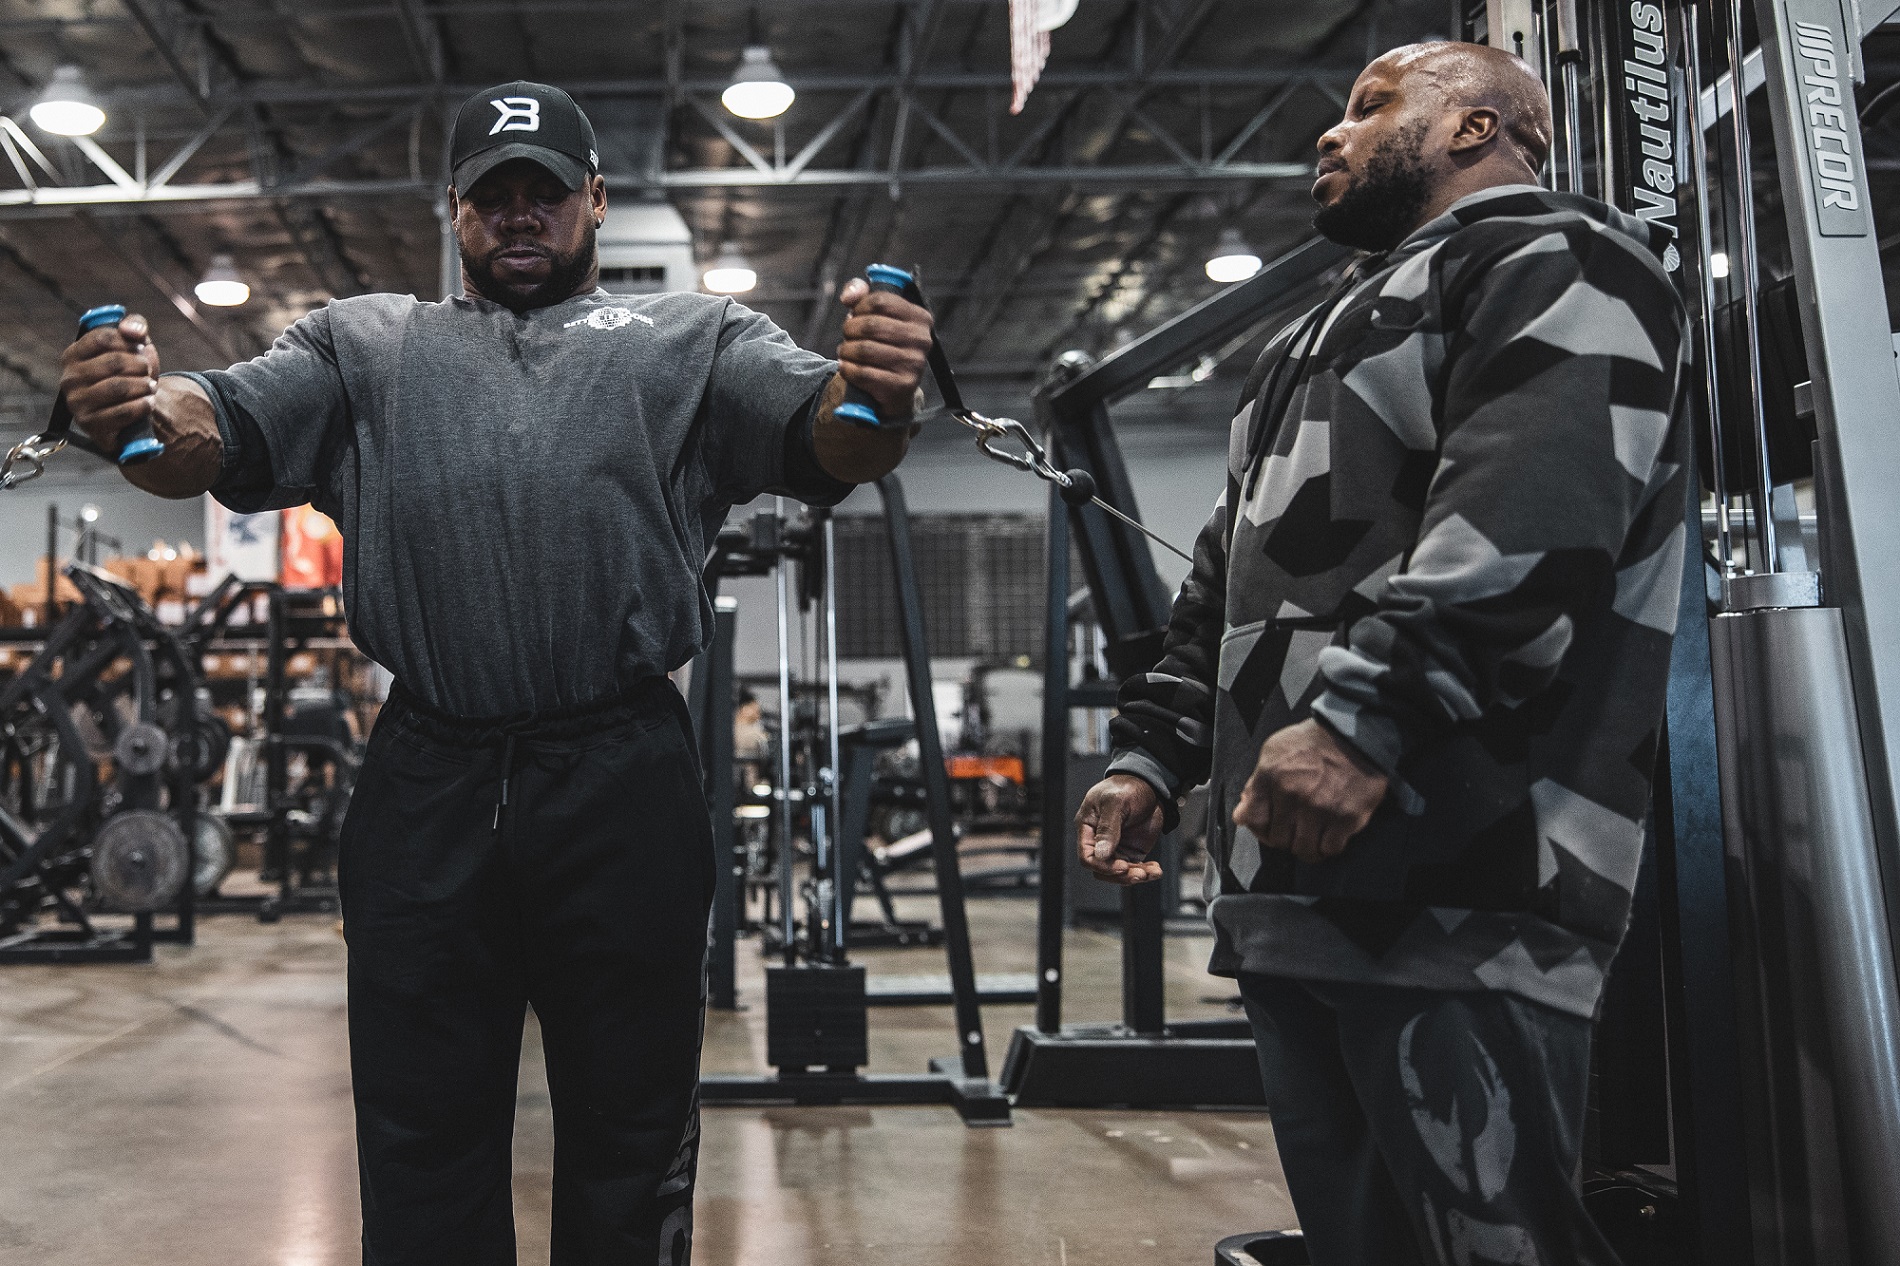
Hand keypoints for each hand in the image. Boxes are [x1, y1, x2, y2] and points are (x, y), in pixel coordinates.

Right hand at [58, 313, 159, 454]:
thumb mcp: (135, 346)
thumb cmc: (132, 374)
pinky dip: (142, 405)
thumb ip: (135, 327)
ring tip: (150, 386)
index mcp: (74, 355)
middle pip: (113, 362)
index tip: (140, 348)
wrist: (136, 411)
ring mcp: (77, 403)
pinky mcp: (91, 424)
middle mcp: (69, 378)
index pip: (102, 337)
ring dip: (143, 386)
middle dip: (140, 366)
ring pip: (118, 387)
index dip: (128, 341)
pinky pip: (122, 412)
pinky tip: (149, 402)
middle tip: (147, 371)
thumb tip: (132, 330)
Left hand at [836, 276, 931, 420]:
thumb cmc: (884, 346)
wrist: (896, 389)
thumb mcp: (878, 317)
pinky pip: (863, 373)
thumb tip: (849, 296)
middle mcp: (921, 340)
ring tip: (845, 352)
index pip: (881, 301)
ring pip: (864, 349)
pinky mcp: (902, 386)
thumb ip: (862, 296)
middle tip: (847, 335)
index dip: (860, 306)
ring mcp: (914, 364)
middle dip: (850, 329)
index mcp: (920, 318)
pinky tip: (846, 367)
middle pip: (871, 325)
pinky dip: (847, 369)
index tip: (855, 315)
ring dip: (846, 350)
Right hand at [1075, 774, 1166, 885]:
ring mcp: (1117, 847)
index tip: (1121, 866)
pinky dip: (1146, 872)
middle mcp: (1100, 840)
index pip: (1087, 856)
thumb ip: (1108, 829)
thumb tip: (1101, 854)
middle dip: (1121, 875)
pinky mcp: (1132, 850)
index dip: (1102, 865)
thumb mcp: (1115, 803)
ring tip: (1151, 872)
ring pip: (1119, 873)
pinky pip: (1135, 868)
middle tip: (1138, 873)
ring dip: (1135, 876)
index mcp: (1088, 827)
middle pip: (1102, 870)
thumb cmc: (1126, 787)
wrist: (1149, 784)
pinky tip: (1156, 870)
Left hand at [1232, 719, 1387, 865]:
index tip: (1270, 828)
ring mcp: (1320, 809)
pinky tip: (1330, 836)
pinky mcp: (1346, 818)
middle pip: (1280, 841)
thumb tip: (1242, 814)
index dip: (1260, 829)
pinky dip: (1329, 847)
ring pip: (1305, 850)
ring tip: (1312, 838)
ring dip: (1307, 848)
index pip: (1254, 820)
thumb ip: (1256, 783)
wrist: (1355, 734)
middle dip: (1286, 839)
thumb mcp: (1274, 751)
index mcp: (1272, 777)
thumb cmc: (1313, 742)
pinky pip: (1331, 849)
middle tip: (1295, 832)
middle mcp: (1293, 795)